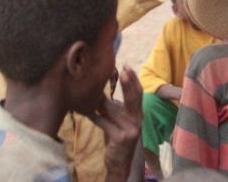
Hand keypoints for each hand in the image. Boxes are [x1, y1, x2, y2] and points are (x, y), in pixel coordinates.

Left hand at [88, 66, 142, 181]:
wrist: (119, 160)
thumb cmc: (116, 135)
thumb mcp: (115, 118)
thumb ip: (110, 105)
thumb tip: (96, 88)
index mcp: (138, 113)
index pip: (138, 93)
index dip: (134, 79)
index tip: (126, 66)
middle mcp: (138, 119)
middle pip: (134, 98)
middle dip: (129, 83)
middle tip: (123, 70)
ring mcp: (131, 129)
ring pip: (116, 110)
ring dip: (104, 100)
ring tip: (96, 89)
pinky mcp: (121, 138)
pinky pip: (105, 124)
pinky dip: (96, 118)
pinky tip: (88, 112)